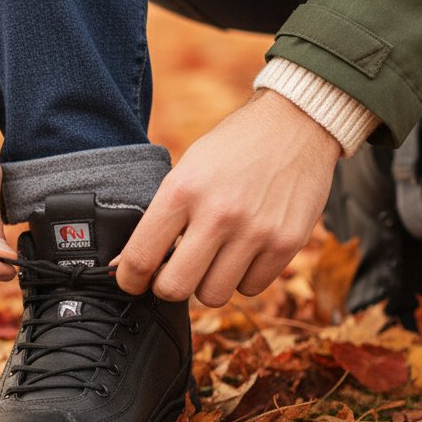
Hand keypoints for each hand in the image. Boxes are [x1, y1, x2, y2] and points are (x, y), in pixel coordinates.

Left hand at [115, 89, 339, 305]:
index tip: (132, 281)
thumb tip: (127, 264)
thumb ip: (162, 215)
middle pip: (175, 288)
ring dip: (207, 283)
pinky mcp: (286, 243)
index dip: (129, 279)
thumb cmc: (233, 148)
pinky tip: (244, 251)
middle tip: (172, 273)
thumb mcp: (187, 169)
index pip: (141, 258)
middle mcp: (218, 213)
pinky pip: (251, 288)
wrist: (294, 125)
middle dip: (167, 286)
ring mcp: (255, 231)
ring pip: (213, 296)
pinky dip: (243, 277)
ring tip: (213, 257)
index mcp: (182, 190)